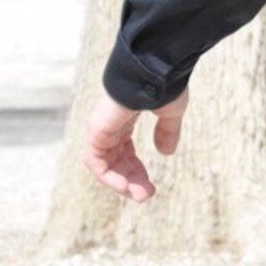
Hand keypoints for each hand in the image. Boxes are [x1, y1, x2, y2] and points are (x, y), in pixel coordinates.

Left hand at [83, 88, 188, 202]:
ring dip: (121, 182)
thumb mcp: (170, 113)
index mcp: (125, 117)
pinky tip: (125, 187)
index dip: (136, 169)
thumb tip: (166, 153)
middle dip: (131, 179)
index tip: (151, 185)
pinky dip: (108, 176)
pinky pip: (95, 161)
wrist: (155, 69)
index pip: (124, 150)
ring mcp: (101, 127)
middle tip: (145, 196)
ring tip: (139, 196)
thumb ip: (167, 131)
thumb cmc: (164, 85)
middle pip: (115, 159)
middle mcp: (110, 124)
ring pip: (105, 163)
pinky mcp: (97, 131)